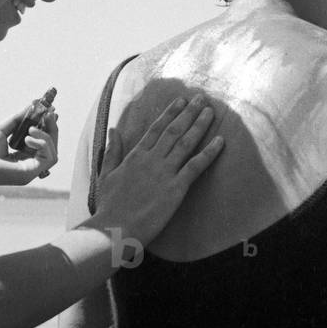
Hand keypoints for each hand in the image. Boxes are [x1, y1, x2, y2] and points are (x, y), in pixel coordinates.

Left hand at [0, 109, 58, 191]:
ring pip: (53, 153)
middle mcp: (28, 166)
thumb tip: (33, 105)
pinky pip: (48, 157)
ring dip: (47, 136)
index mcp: (21, 158)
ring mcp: (30, 171)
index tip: (50, 112)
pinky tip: (28, 137)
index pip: (42, 144)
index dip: (48, 128)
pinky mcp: (29, 173)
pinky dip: (42, 143)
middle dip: (52, 129)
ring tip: (31, 128)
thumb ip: (18, 120)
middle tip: (50, 113)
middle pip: (51, 148)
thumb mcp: (2, 131)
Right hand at [89, 95, 223, 250]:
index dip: (170, 113)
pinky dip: (209, 152)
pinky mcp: (176, 188)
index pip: (156, 128)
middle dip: (188, 112)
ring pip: (186, 142)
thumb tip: (114, 130)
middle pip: (174, 130)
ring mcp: (164, 172)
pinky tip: (220, 141)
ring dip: (199, 125)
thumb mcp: (106, 174)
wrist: (114, 229)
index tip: (181, 100)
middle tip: (201, 98)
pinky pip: (196, 166)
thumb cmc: (109, 206)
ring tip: (210, 111)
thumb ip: (112, 151)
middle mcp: (151, 159)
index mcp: (135, 155)